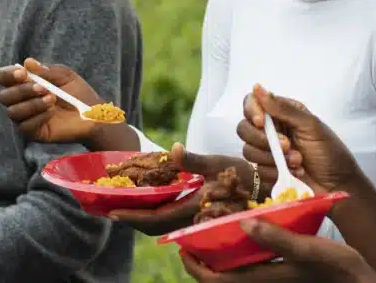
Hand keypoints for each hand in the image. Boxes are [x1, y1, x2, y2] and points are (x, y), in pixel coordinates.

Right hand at [0, 58, 100, 143]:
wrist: (93, 113)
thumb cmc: (78, 92)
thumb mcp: (65, 76)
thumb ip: (46, 71)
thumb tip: (27, 62)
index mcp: (25, 83)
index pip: (3, 78)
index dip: (7, 75)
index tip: (22, 73)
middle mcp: (21, 101)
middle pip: (4, 96)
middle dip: (22, 90)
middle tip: (43, 88)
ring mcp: (26, 117)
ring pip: (12, 112)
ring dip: (32, 104)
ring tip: (52, 99)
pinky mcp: (33, 132)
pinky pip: (24, 126)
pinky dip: (39, 116)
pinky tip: (52, 113)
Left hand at [108, 143, 286, 235]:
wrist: (263, 187)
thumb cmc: (241, 173)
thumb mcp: (218, 162)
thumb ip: (194, 159)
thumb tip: (175, 148)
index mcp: (194, 206)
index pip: (156, 218)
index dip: (132, 215)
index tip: (112, 211)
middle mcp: (192, 219)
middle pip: (154, 227)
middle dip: (132, 219)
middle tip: (111, 209)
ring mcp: (195, 220)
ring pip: (162, 226)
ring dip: (142, 218)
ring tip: (125, 206)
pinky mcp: (199, 216)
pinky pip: (172, 220)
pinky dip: (155, 214)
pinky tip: (149, 203)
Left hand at [181, 220, 375, 282]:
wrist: (361, 282)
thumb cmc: (336, 267)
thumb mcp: (307, 248)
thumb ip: (275, 237)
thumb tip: (241, 223)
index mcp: (265, 277)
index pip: (218, 279)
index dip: (196, 267)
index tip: (181, 247)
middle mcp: (264, 280)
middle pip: (222, 275)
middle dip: (203, 259)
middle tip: (191, 235)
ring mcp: (273, 277)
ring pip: (235, 269)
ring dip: (219, 255)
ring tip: (210, 230)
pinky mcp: (283, 271)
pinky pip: (250, 264)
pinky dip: (238, 252)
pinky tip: (242, 232)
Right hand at [237, 84, 359, 193]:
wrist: (339, 185)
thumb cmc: (329, 151)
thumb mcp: (310, 126)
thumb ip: (283, 108)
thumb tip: (257, 87)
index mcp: (281, 112)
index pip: (252, 103)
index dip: (252, 111)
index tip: (261, 123)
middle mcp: (271, 129)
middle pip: (244, 128)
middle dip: (262, 139)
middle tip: (287, 145)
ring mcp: (267, 151)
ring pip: (248, 150)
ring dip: (273, 158)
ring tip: (298, 161)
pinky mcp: (267, 171)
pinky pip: (258, 170)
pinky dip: (276, 172)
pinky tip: (295, 172)